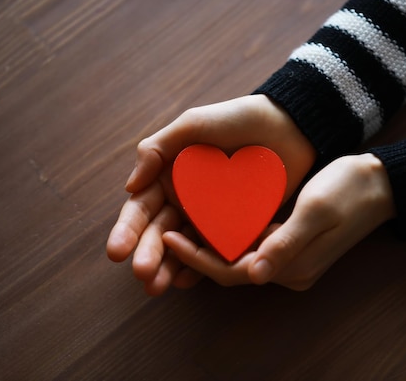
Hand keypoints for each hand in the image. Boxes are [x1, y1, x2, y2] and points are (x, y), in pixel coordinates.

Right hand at [106, 94, 316, 294]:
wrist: (288, 126)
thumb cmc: (236, 119)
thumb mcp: (193, 125)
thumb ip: (158, 148)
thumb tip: (130, 186)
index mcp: (170, 179)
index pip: (143, 209)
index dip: (128, 231)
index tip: (117, 252)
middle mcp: (186, 202)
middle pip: (160, 235)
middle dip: (148, 256)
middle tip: (142, 275)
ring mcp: (212, 218)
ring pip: (185, 249)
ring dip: (169, 269)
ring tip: (158, 287)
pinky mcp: (239, 228)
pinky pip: (218, 251)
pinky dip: (202, 267)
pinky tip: (189, 281)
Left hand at [163, 153, 395, 290]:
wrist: (380, 184)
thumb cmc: (348, 190)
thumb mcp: (316, 210)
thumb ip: (285, 242)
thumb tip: (254, 274)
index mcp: (294, 266)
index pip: (234, 271)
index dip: (199, 257)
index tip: (170, 236)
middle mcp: (290, 270)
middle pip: (233, 269)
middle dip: (198, 255)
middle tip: (165, 231)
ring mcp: (292, 260)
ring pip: (240, 258)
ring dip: (211, 246)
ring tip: (180, 225)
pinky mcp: (293, 246)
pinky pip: (252, 247)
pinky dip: (230, 236)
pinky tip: (211, 218)